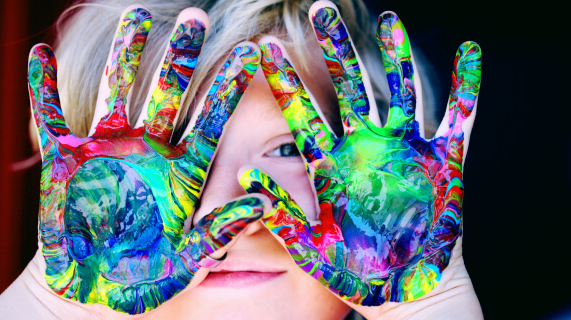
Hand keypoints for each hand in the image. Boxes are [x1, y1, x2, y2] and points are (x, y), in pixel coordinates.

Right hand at [29, 5, 261, 313]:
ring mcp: (106, 148)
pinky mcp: (65, 158)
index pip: (211, 120)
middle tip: (195, 16)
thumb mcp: (186, 259)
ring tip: (135, 14)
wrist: (93, 285)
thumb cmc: (144, 275)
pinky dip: (42, 89)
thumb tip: (264, 202)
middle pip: (168, 92)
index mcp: (181, 171)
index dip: (228, 87)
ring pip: (118, 89)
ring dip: (124, 54)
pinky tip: (38, 56)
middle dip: (179, 55)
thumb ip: (221, 230)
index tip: (250, 51)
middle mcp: (147, 150)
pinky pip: (51, 116)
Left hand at [240, 2, 480, 307]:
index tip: (261, 48)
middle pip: (348, 87)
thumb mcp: (308, 242)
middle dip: (335, 49)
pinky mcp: (444, 161)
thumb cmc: (352, 271)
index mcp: (331, 163)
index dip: (283, 80)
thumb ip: (280, 209)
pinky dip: (467, 86)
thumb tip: (243, 177)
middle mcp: (366, 147)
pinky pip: (459, 117)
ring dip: (397, 56)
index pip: (302, 112)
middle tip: (320, 9)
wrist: (399, 290)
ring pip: (400, 91)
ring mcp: (405, 150)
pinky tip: (469, 52)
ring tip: (389, 19)